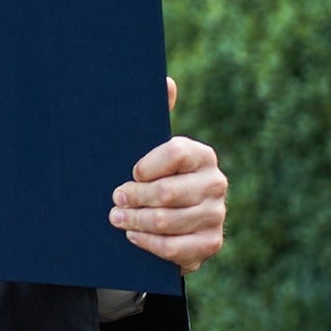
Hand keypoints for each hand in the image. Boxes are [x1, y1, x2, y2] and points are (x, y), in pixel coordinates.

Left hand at [109, 78, 226, 273]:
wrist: (168, 220)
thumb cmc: (153, 177)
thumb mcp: (149, 148)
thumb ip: (157, 115)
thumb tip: (166, 81)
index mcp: (201, 155)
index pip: (175, 153)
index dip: (147, 165)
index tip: (130, 172)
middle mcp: (215, 183)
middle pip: (168, 192)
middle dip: (133, 197)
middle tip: (114, 199)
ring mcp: (216, 215)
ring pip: (167, 221)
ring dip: (135, 221)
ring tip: (116, 218)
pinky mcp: (210, 243)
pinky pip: (175, 248)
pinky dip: (149, 243)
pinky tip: (133, 236)